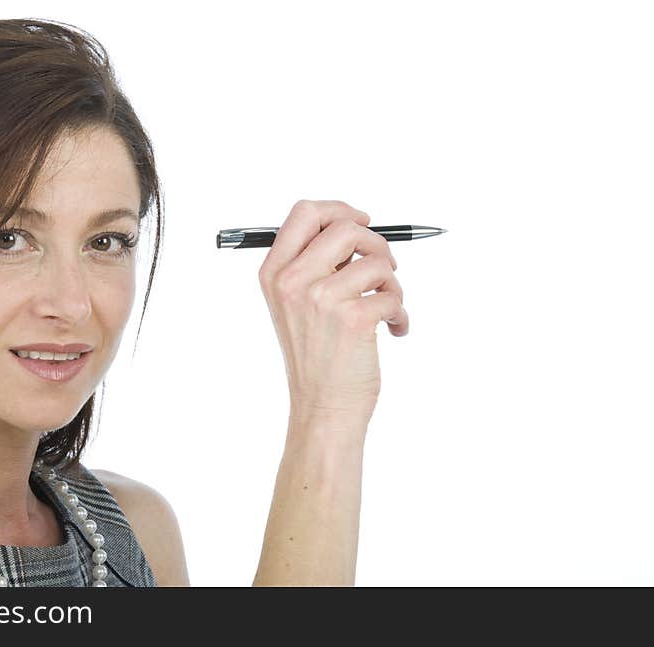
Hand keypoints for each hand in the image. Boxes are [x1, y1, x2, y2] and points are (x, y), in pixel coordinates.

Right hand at [257, 200, 408, 422]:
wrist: (322, 407)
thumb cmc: (315, 357)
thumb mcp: (293, 305)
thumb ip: (311, 265)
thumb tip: (354, 228)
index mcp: (274, 274)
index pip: (304, 214)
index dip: (339, 210)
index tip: (362, 222)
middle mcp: (292, 282)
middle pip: (345, 227)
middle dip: (375, 244)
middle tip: (383, 268)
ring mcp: (321, 299)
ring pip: (377, 261)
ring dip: (392, 283)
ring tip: (386, 307)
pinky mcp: (353, 318)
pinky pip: (394, 295)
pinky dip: (401, 313)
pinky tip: (393, 330)